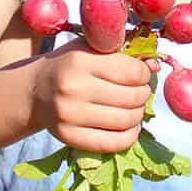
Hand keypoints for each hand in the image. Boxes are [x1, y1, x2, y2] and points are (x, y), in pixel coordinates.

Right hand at [30, 38, 154, 151]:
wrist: (35, 91)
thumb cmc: (70, 65)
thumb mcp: (91, 48)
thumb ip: (124, 51)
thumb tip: (156, 65)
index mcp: (80, 61)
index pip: (132, 72)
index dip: (144, 73)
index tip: (141, 74)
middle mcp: (74, 88)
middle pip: (132, 97)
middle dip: (143, 94)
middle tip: (139, 91)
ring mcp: (70, 115)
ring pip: (126, 120)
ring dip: (139, 114)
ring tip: (134, 107)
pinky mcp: (69, 137)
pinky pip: (113, 142)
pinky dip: (130, 135)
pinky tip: (130, 126)